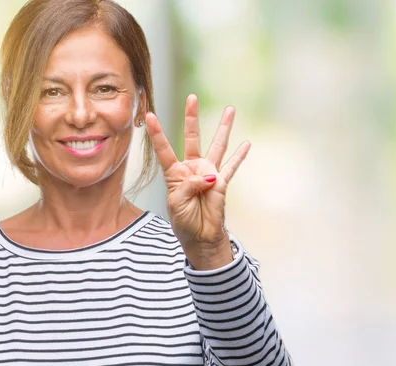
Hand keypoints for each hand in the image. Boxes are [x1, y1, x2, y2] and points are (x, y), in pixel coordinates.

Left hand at [145, 94, 250, 269]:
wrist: (201, 238)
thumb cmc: (184, 222)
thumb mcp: (178, 203)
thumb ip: (191, 186)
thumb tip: (210, 176)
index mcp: (175, 174)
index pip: (164, 149)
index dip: (157, 133)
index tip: (149, 115)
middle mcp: (192, 169)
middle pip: (192, 137)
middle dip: (192, 117)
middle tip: (192, 97)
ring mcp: (209, 174)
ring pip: (217, 146)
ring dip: (224, 128)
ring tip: (230, 110)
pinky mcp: (222, 183)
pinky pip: (232, 167)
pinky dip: (240, 156)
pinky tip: (246, 144)